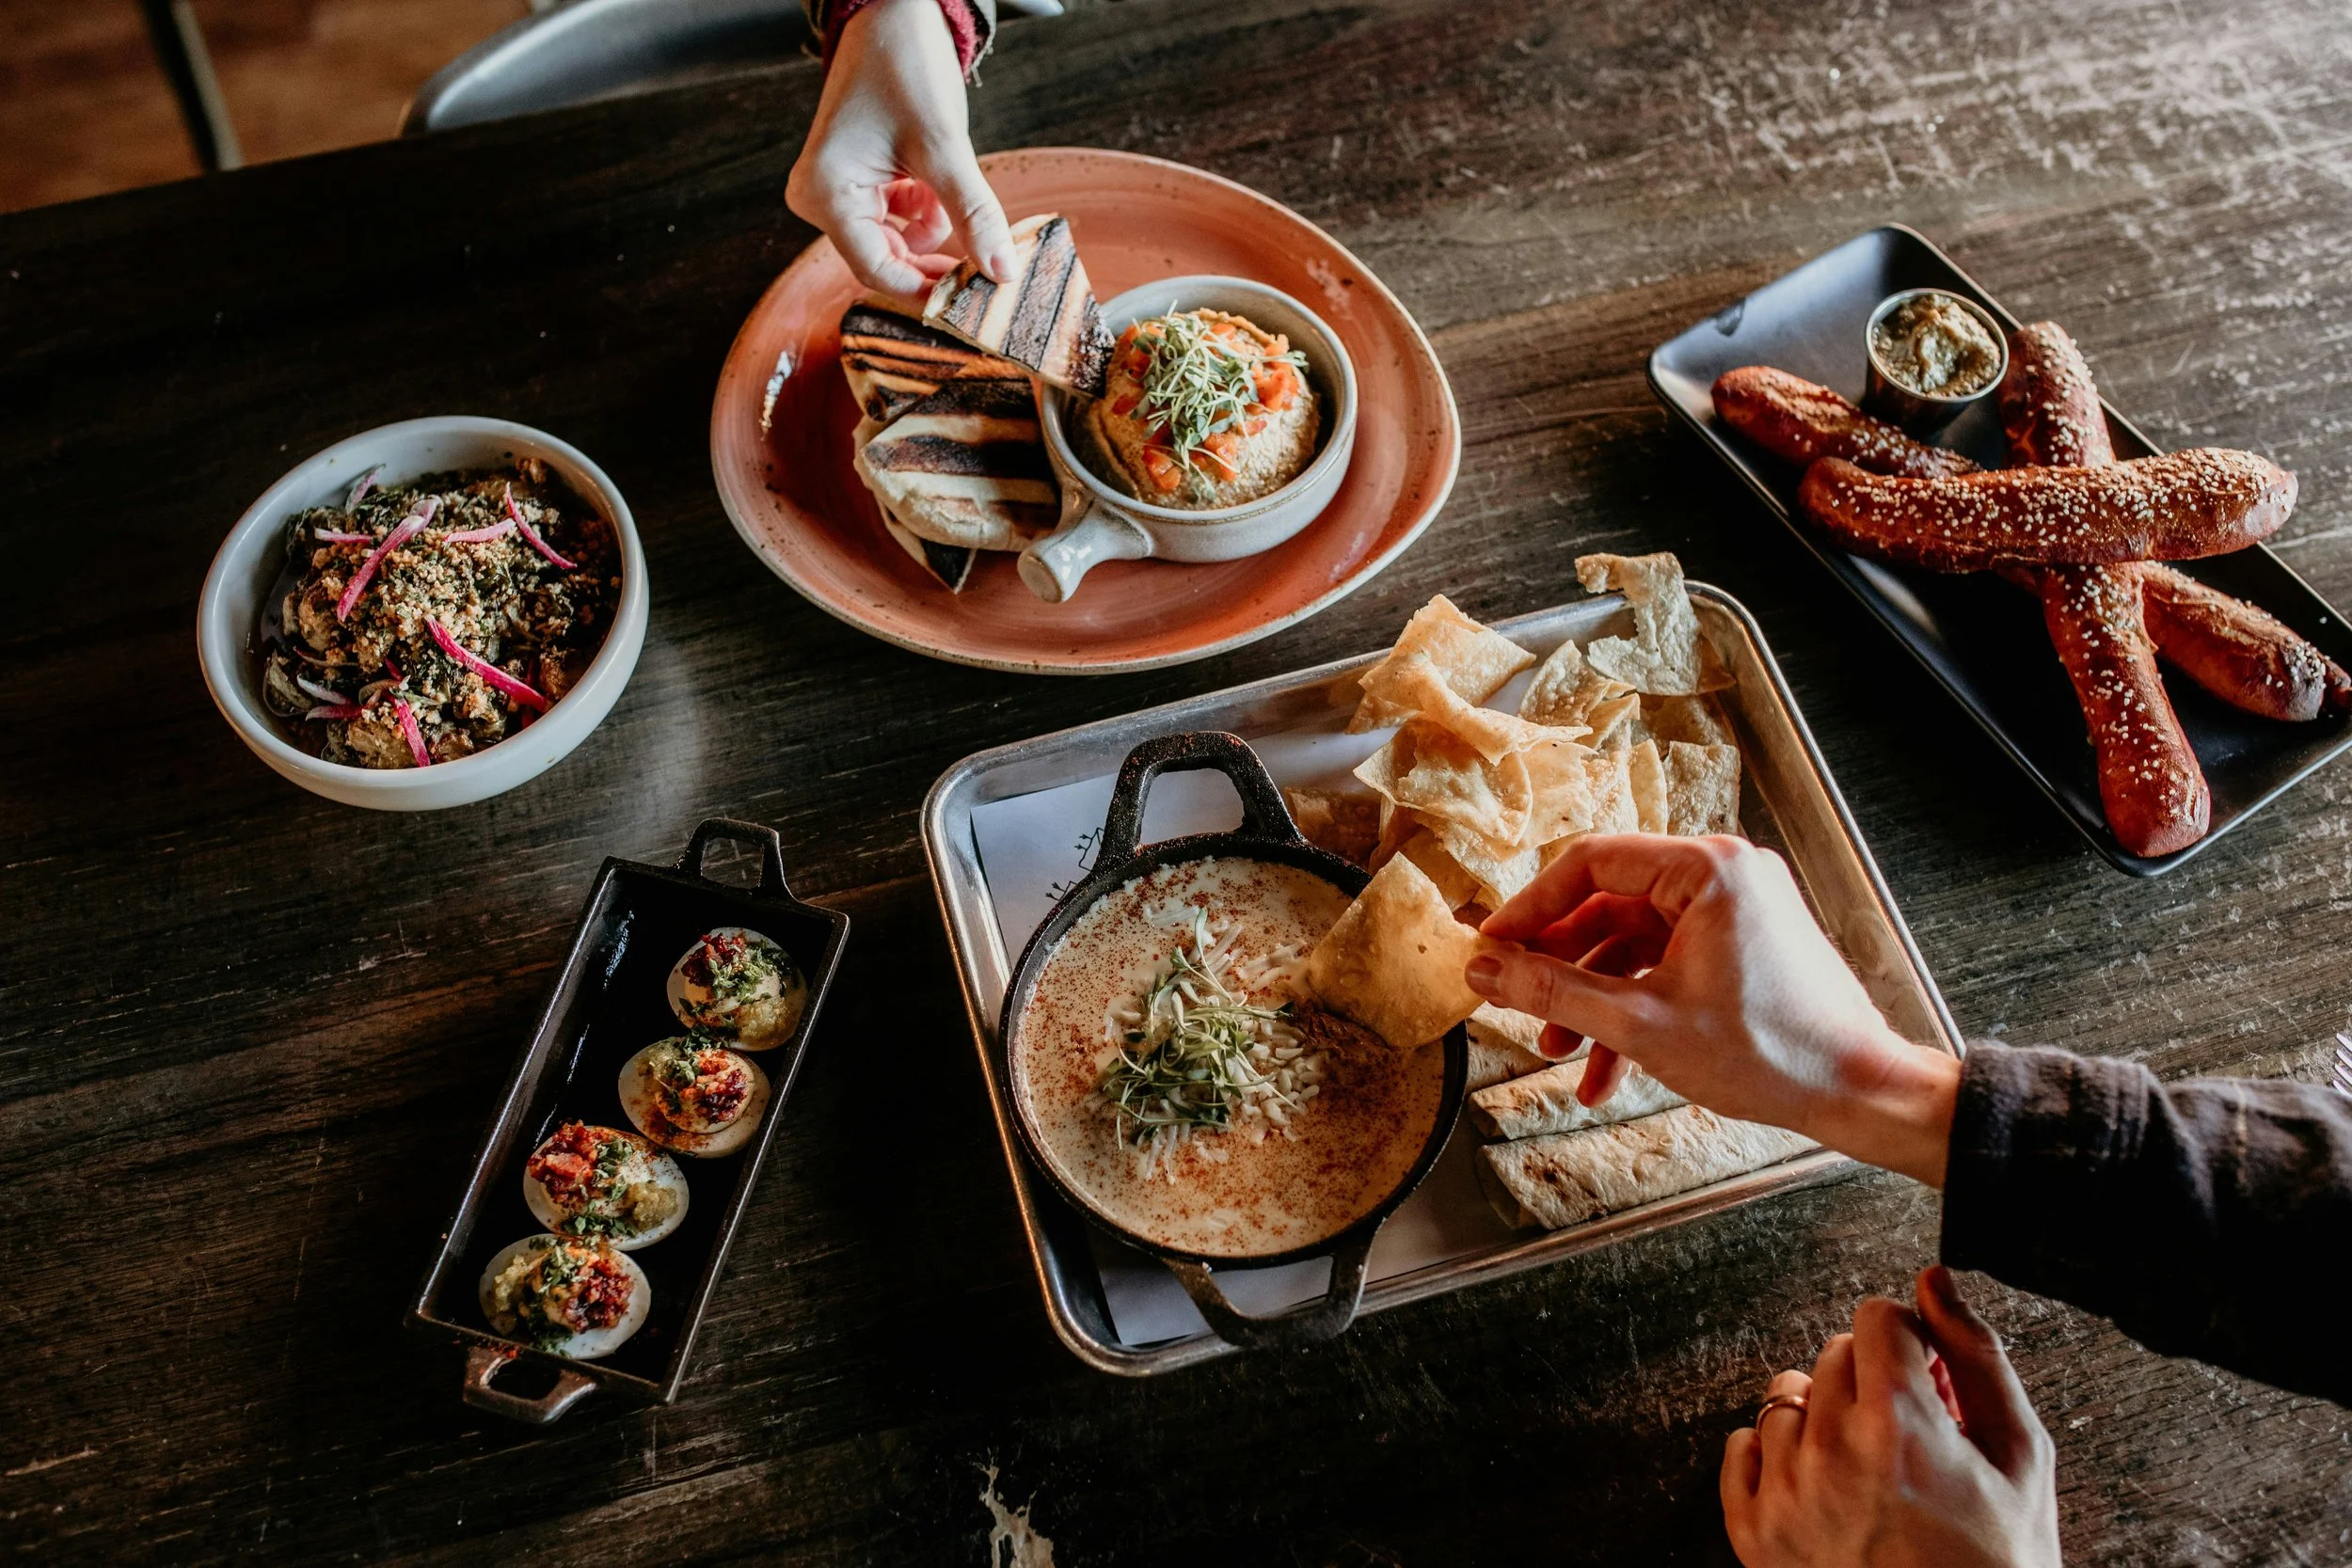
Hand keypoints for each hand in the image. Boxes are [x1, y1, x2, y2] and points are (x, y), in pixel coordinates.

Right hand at [785, 0, 1017, 298]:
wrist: (890, 15)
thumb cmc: (903, 64)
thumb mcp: (944, 146)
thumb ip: (974, 213)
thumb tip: (1002, 272)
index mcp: (826, 192)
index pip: (877, 270)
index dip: (927, 291)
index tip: (974, 305)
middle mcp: (819, 198)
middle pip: (885, 261)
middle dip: (935, 266)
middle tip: (987, 279)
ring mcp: (835, 193)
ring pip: (895, 243)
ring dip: (934, 234)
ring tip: (961, 209)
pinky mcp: (854, 185)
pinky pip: (895, 222)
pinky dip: (926, 215)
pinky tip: (939, 190)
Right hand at [1468, 834, 1960, 1184]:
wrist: (1857, 1092)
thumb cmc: (1770, 1052)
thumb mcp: (1640, 1023)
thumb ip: (1554, 989)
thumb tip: (1487, 969)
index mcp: (1706, 870)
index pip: (1589, 864)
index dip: (1530, 907)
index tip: (1491, 945)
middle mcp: (1723, 876)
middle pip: (1608, 905)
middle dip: (1559, 964)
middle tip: (1514, 998)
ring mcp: (1735, 911)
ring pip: (1633, 944)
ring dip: (1592, 997)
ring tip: (1558, 1049)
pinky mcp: (1741, 945)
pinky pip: (1665, 964)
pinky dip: (1632, 1009)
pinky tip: (1604, 1069)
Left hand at [1721, 1267, 2060, 1567]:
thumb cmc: (1997, 1566)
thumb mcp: (2020, 1458)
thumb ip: (1978, 1357)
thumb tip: (1935, 1282)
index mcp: (1900, 1425)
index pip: (1878, 1316)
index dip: (1911, 1343)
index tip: (1926, 1376)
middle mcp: (1832, 1451)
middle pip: (1834, 1353)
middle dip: (1873, 1381)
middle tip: (1910, 1435)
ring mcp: (1786, 1491)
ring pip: (1787, 1397)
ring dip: (1825, 1419)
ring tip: (1871, 1471)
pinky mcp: (1753, 1530)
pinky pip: (1742, 1446)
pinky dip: (1778, 1457)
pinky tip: (1826, 1489)